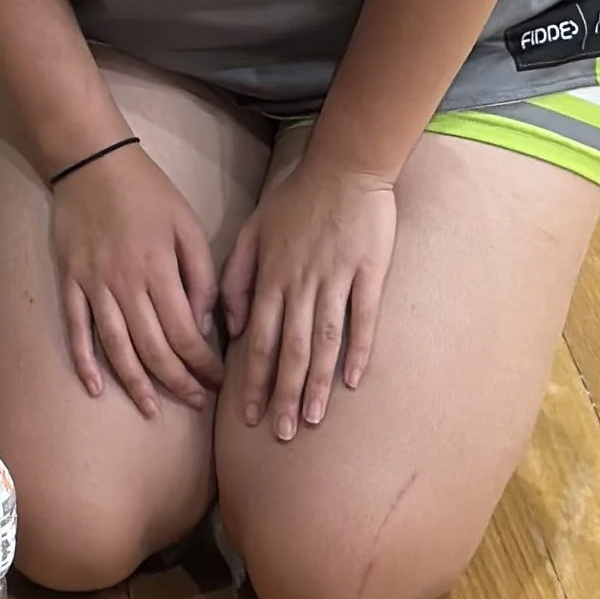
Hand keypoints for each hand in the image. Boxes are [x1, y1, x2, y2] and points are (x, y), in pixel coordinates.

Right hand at [47, 138, 224, 415]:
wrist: (91, 160)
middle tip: (196, 402)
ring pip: (117, 347)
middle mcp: (126, 284)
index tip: (217, 381)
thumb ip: (200, 275)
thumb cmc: (147, 191)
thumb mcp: (187, 223)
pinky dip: (84, 361)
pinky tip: (96, 387)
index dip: (202, 365)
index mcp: (159, 269)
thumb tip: (201, 323)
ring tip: (152, 409)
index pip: (185, 334)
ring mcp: (94, 285)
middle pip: (153, 349)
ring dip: (136, 383)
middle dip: (178, 382)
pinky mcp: (71, 281)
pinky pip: (77, 329)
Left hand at [220, 151, 396, 440]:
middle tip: (279, 434)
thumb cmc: (298, 197)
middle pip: (288, 348)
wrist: (345, 165)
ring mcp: (335, 278)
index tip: (249, 416)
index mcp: (272, 275)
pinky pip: (362, 319)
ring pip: (323, 341)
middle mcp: (300, 282)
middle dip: (282, 393)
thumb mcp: (254, 229)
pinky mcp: (368, 273)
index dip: (253, 379)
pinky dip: (358, 351)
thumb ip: (237, 276)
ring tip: (311, 420)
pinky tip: (352, 381)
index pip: (258, 337)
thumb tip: (231, 325)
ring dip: (315, 383)